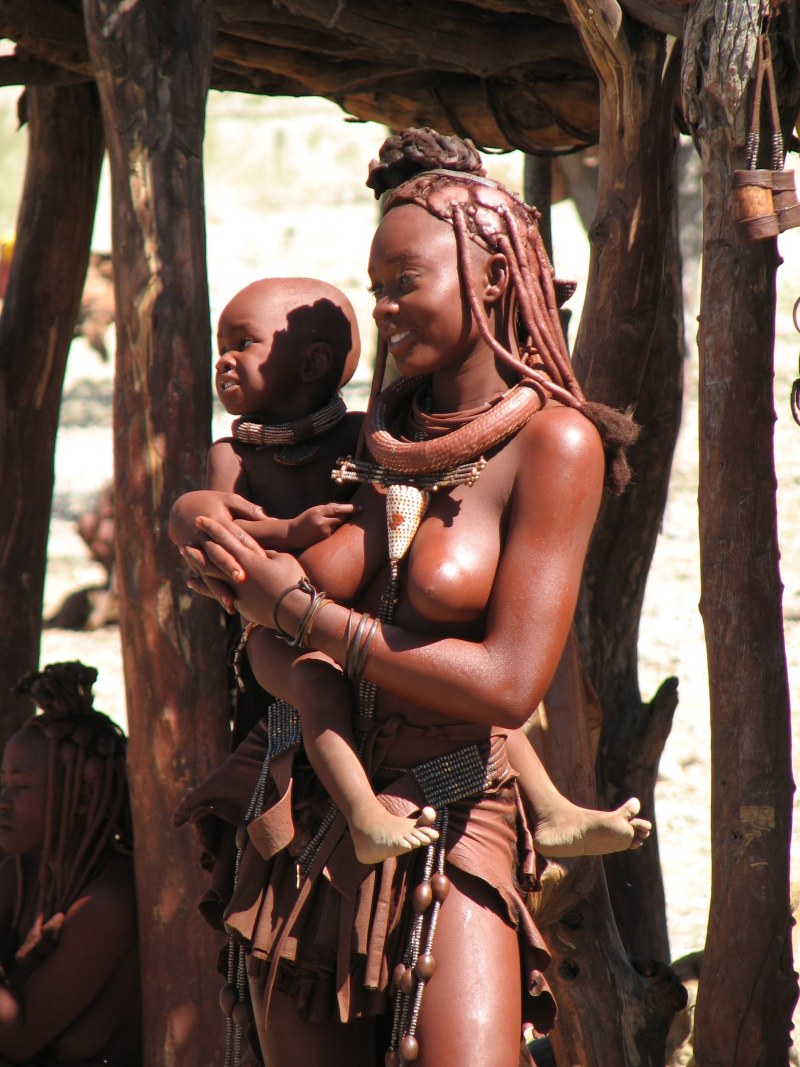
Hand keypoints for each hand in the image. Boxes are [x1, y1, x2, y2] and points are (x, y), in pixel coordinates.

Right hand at [171, 491, 266, 610]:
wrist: (181, 509)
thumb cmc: (212, 502)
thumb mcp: (229, 500)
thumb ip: (249, 510)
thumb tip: (270, 519)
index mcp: (216, 521)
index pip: (235, 535)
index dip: (248, 546)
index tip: (263, 558)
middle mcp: (204, 538)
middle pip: (219, 554)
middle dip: (229, 567)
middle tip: (242, 578)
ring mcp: (196, 551)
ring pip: (209, 572)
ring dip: (219, 587)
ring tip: (231, 602)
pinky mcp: (194, 563)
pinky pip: (205, 579)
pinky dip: (215, 592)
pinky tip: (229, 605)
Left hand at [195, 516, 308, 625]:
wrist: (295, 612)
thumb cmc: (294, 581)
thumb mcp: (283, 559)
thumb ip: (267, 553)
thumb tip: (260, 550)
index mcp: (248, 558)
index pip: (226, 538)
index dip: (213, 527)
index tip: (201, 518)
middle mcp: (237, 573)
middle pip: (211, 555)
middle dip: (198, 543)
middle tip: (184, 534)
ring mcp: (235, 589)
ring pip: (208, 572)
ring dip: (194, 561)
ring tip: (184, 552)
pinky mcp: (237, 603)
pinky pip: (213, 591)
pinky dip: (201, 585)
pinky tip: (191, 581)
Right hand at [288, 502, 357, 549]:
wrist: (292, 534)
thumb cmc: (305, 520)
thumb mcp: (314, 510)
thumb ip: (328, 508)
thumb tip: (344, 507)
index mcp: (318, 511)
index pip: (337, 509)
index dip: (350, 508)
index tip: (360, 508)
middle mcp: (322, 522)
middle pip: (342, 518)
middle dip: (348, 516)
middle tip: (356, 513)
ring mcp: (323, 532)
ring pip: (339, 526)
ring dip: (340, 524)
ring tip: (334, 523)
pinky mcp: (324, 540)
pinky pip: (335, 533)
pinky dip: (335, 530)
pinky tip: (328, 530)